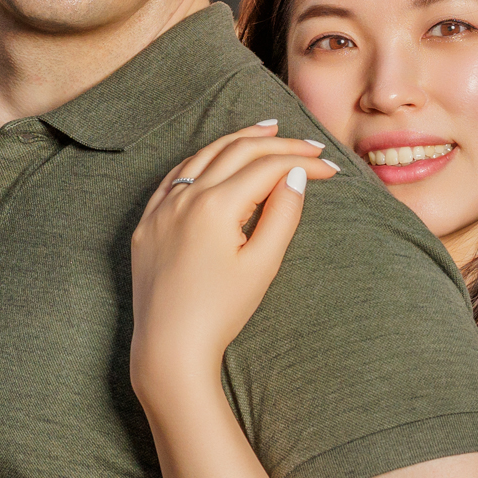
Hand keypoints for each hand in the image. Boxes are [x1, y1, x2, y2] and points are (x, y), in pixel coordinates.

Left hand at [130, 122, 337, 406]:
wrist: (170, 347)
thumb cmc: (221, 312)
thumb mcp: (262, 265)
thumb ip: (282, 214)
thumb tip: (296, 175)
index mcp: (215, 205)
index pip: (267, 167)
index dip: (302, 162)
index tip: (329, 168)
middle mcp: (184, 197)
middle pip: (236, 151)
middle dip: (276, 143)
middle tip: (308, 143)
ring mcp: (161, 208)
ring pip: (203, 156)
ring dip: (236, 140)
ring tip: (266, 130)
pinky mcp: (147, 223)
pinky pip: (174, 177)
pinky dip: (201, 161)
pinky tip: (214, 158)